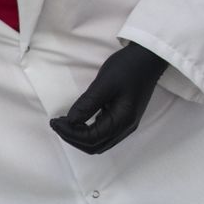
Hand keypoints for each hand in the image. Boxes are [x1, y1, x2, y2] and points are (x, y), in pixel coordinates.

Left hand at [50, 44, 168, 154]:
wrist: (148, 58)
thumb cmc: (128, 67)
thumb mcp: (104, 84)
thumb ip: (87, 104)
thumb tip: (70, 121)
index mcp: (122, 120)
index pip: (91, 138)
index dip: (69, 133)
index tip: (54, 121)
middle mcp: (126, 127)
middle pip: (94, 146)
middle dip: (72, 138)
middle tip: (56, 123)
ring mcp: (126, 124)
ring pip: (98, 142)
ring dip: (79, 137)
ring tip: (63, 123)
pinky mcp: (123, 118)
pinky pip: (103, 133)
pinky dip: (87, 132)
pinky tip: (77, 120)